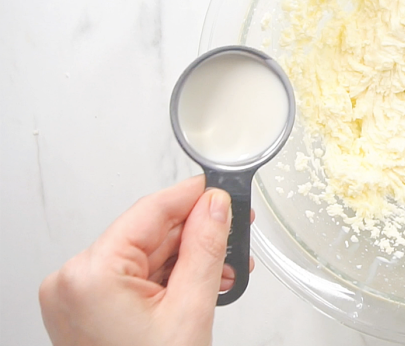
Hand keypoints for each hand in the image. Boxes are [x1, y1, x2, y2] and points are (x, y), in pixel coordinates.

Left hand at [39, 176, 254, 345]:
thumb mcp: (190, 310)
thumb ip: (206, 248)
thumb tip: (217, 205)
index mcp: (91, 273)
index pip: (151, 211)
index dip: (193, 196)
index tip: (223, 188)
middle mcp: (74, 280)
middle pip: (149, 234)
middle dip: (197, 235)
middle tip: (237, 233)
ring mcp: (77, 296)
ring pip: (146, 256)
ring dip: (188, 260)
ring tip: (224, 272)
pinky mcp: (86, 309)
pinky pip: (135, 277)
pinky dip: (169, 279)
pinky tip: (200, 285)